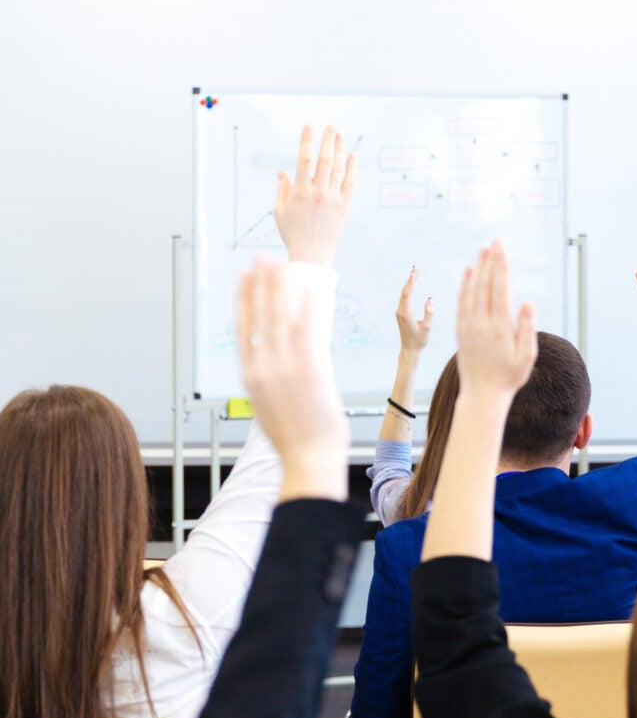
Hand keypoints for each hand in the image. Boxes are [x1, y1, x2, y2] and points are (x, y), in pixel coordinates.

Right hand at [237, 259, 348, 499]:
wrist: (309, 459)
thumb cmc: (295, 438)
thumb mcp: (271, 407)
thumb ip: (270, 381)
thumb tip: (276, 366)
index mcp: (250, 376)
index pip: (243, 328)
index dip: (243, 300)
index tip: (244, 279)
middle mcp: (262, 368)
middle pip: (258, 315)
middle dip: (259, 284)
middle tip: (261, 258)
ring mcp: (284, 367)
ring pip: (279, 317)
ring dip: (280, 286)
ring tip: (281, 263)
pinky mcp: (309, 369)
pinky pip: (308, 329)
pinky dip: (307, 306)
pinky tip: (310, 287)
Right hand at [275, 125, 357, 267]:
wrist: (312, 254)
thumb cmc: (293, 234)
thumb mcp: (280, 211)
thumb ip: (282, 189)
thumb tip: (282, 171)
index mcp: (300, 191)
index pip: (304, 159)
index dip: (307, 140)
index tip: (309, 126)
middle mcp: (318, 192)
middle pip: (325, 160)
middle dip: (327, 140)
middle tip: (330, 126)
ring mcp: (333, 199)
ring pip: (338, 169)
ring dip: (340, 149)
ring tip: (341, 134)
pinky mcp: (344, 206)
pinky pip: (350, 183)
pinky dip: (352, 169)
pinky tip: (353, 156)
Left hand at [395, 267, 434, 356]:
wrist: (409, 350)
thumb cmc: (419, 340)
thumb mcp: (427, 327)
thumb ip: (429, 313)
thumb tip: (430, 299)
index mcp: (406, 313)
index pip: (408, 293)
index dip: (412, 280)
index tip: (416, 270)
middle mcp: (400, 311)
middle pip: (404, 291)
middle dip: (411, 278)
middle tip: (417, 267)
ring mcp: (399, 312)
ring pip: (403, 294)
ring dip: (409, 283)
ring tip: (416, 272)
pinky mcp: (401, 314)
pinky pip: (404, 298)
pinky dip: (409, 289)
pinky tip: (413, 284)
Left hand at [455, 240, 536, 400]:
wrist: (482, 395)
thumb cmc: (508, 377)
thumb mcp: (526, 356)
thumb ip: (527, 328)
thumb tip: (527, 302)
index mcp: (499, 326)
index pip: (499, 287)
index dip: (500, 265)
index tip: (501, 247)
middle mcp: (481, 323)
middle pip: (485, 284)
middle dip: (490, 261)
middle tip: (493, 241)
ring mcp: (469, 326)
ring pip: (471, 290)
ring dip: (477, 268)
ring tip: (482, 251)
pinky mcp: (461, 330)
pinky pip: (462, 302)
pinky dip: (464, 285)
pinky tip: (468, 272)